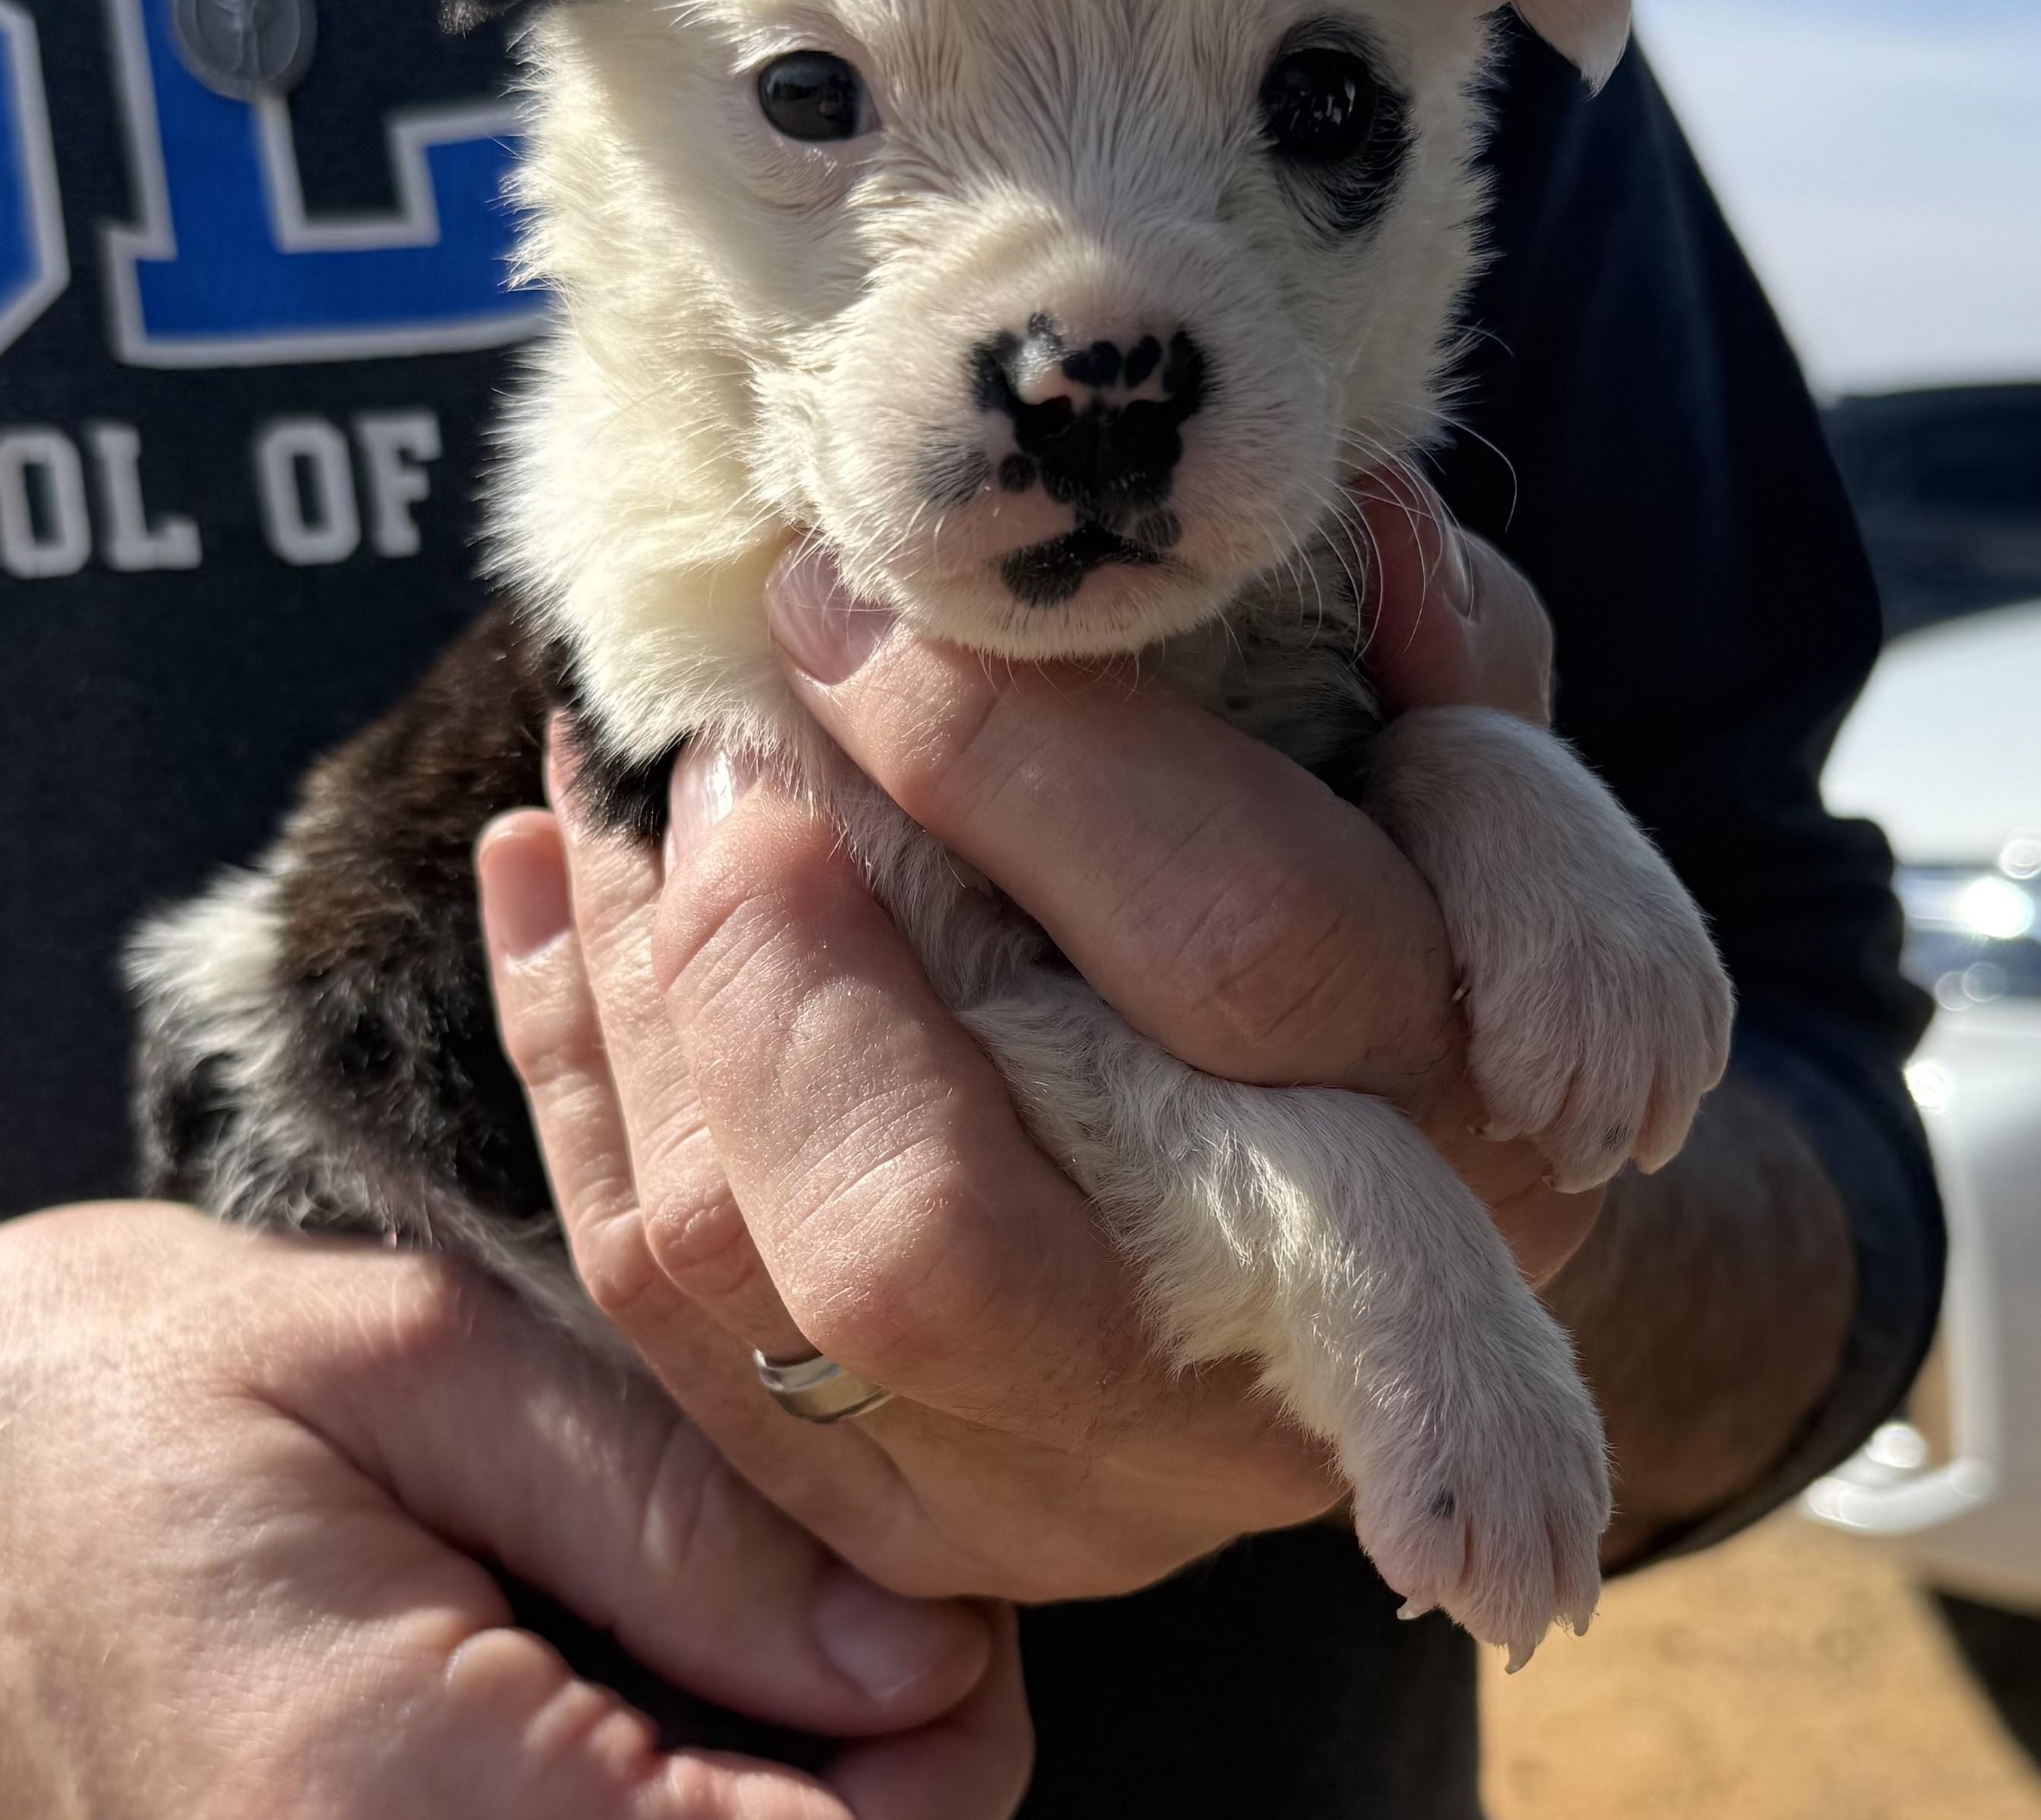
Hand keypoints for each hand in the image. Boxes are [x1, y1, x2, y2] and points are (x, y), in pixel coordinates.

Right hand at [0, 1206, 1026, 1819]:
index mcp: (396, 1802)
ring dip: (792, 1780)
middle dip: (888, 1765)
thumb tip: (923, 1644)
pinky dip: (684, 1785)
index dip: (935, 1746)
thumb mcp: (404, 1366)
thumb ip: (668, 1515)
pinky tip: (652, 1663)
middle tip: (849, 1571)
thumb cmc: (109, 1395)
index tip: (928, 1593)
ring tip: (732, 1592)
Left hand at [477, 469, 1591, 1605]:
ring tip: (611, 767)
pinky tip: (549, 869)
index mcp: (1444, 1157)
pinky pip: (643, 1301)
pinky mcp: (878, 1511)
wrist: (1403, 1259)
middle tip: (715, 740)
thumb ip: (1446, 669)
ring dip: (627, 978)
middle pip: (923, 1227)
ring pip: (726, 1269)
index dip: (1020, 761)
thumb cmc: (1432, 962)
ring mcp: (1030, 1481)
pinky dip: (568, 1057)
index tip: (848, 603)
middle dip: (765, 943)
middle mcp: (1235, 1377)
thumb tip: (1342, 530)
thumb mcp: (1490, 807)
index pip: (1234, 959)